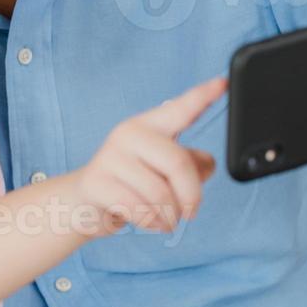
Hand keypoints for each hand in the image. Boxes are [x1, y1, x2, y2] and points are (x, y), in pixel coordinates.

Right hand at [69, 78, 225, 233]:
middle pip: (177, 162)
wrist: (83, 202)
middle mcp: (128, 134)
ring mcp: (110, 158)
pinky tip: (153, 223)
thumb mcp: (163, 171)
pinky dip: (154, 223)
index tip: (223, 83)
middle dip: (191, 194)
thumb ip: (191, 164)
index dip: (202, 97)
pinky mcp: (97, 183)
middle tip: (191, 211)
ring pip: (160, 193)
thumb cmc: (131, 183)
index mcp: (149, 125)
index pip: (180, 109)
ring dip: (171, 215)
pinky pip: (140, 209)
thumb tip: (207, 164)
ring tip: (167, 219)